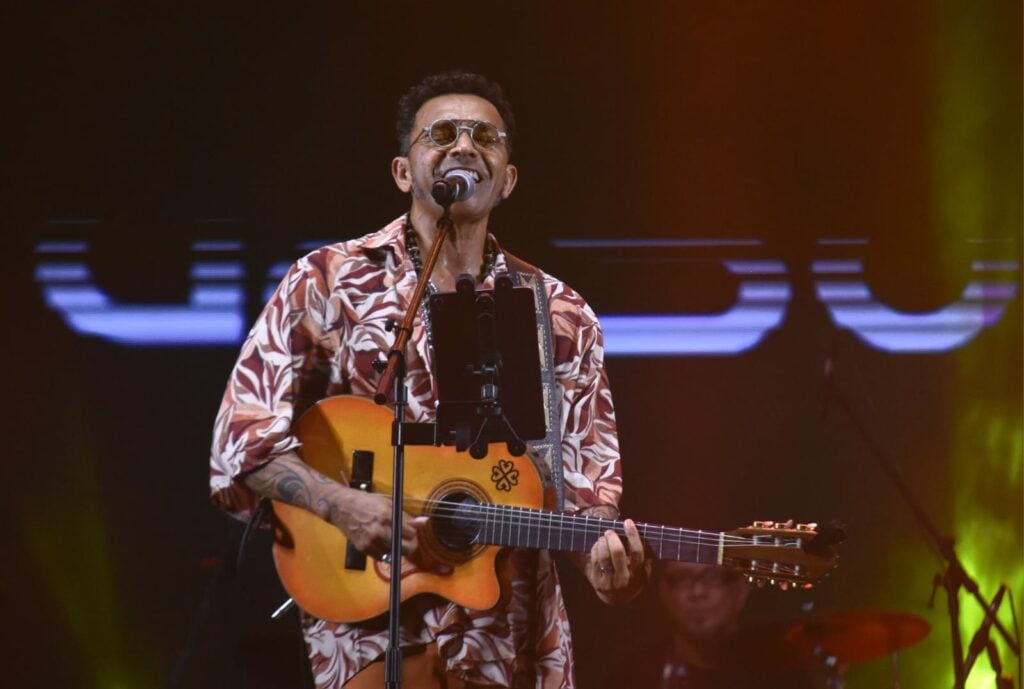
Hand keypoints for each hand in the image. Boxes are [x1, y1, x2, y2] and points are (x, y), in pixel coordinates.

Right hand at [326, 488, 450, 573]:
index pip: (411, 533)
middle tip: (408, 540)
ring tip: (394, 540)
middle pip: (405, 548)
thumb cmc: (365, 501)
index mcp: (388, 516)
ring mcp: (371, 541)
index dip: (413, 532)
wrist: (340, 507)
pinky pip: (381, 557)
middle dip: (410, 545)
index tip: (411, 530)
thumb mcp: (387, 503)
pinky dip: (386, 552)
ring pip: (394, 554)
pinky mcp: (363, 548)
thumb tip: (424, 522)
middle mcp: (380, 530)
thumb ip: (405, 515)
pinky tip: (383, 543)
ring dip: (398, 549)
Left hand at [586, 518, 649, 604]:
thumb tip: (643, 532)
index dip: (633, 535)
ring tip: (604, 537)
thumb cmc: (632, 577)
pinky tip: (598, 544)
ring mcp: (609, 581)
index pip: (637, 552)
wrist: (617, 598)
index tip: (628, 522)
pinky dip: (596, 548)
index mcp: (638, 575)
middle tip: (610, 531)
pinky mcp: (596, 581)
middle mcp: (624, 579)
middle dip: (613, 538)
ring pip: (604, 556)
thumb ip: (645, 556)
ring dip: (603, 542)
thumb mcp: (642, 571)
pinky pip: (595, 560)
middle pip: (618, 553)